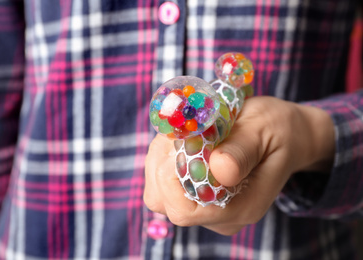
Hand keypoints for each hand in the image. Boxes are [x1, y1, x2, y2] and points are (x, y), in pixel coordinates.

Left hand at [144, 96, 334, 234]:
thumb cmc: (277, 129)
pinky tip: (183, 140)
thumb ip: (242, 151)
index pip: (184, 211)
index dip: (169, 179)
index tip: (179, 144)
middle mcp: (221, 216)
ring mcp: (207, 207)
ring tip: (186, 134)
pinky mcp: (196, 195)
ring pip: (158, 191)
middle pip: (164, 201)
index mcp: (241, 207)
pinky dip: (163, 158)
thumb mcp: (263, 130)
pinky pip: (162, 182)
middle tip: (182, 133)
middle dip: (161, 163)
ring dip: (160, 158)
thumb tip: (220, 170)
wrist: (285, 135)